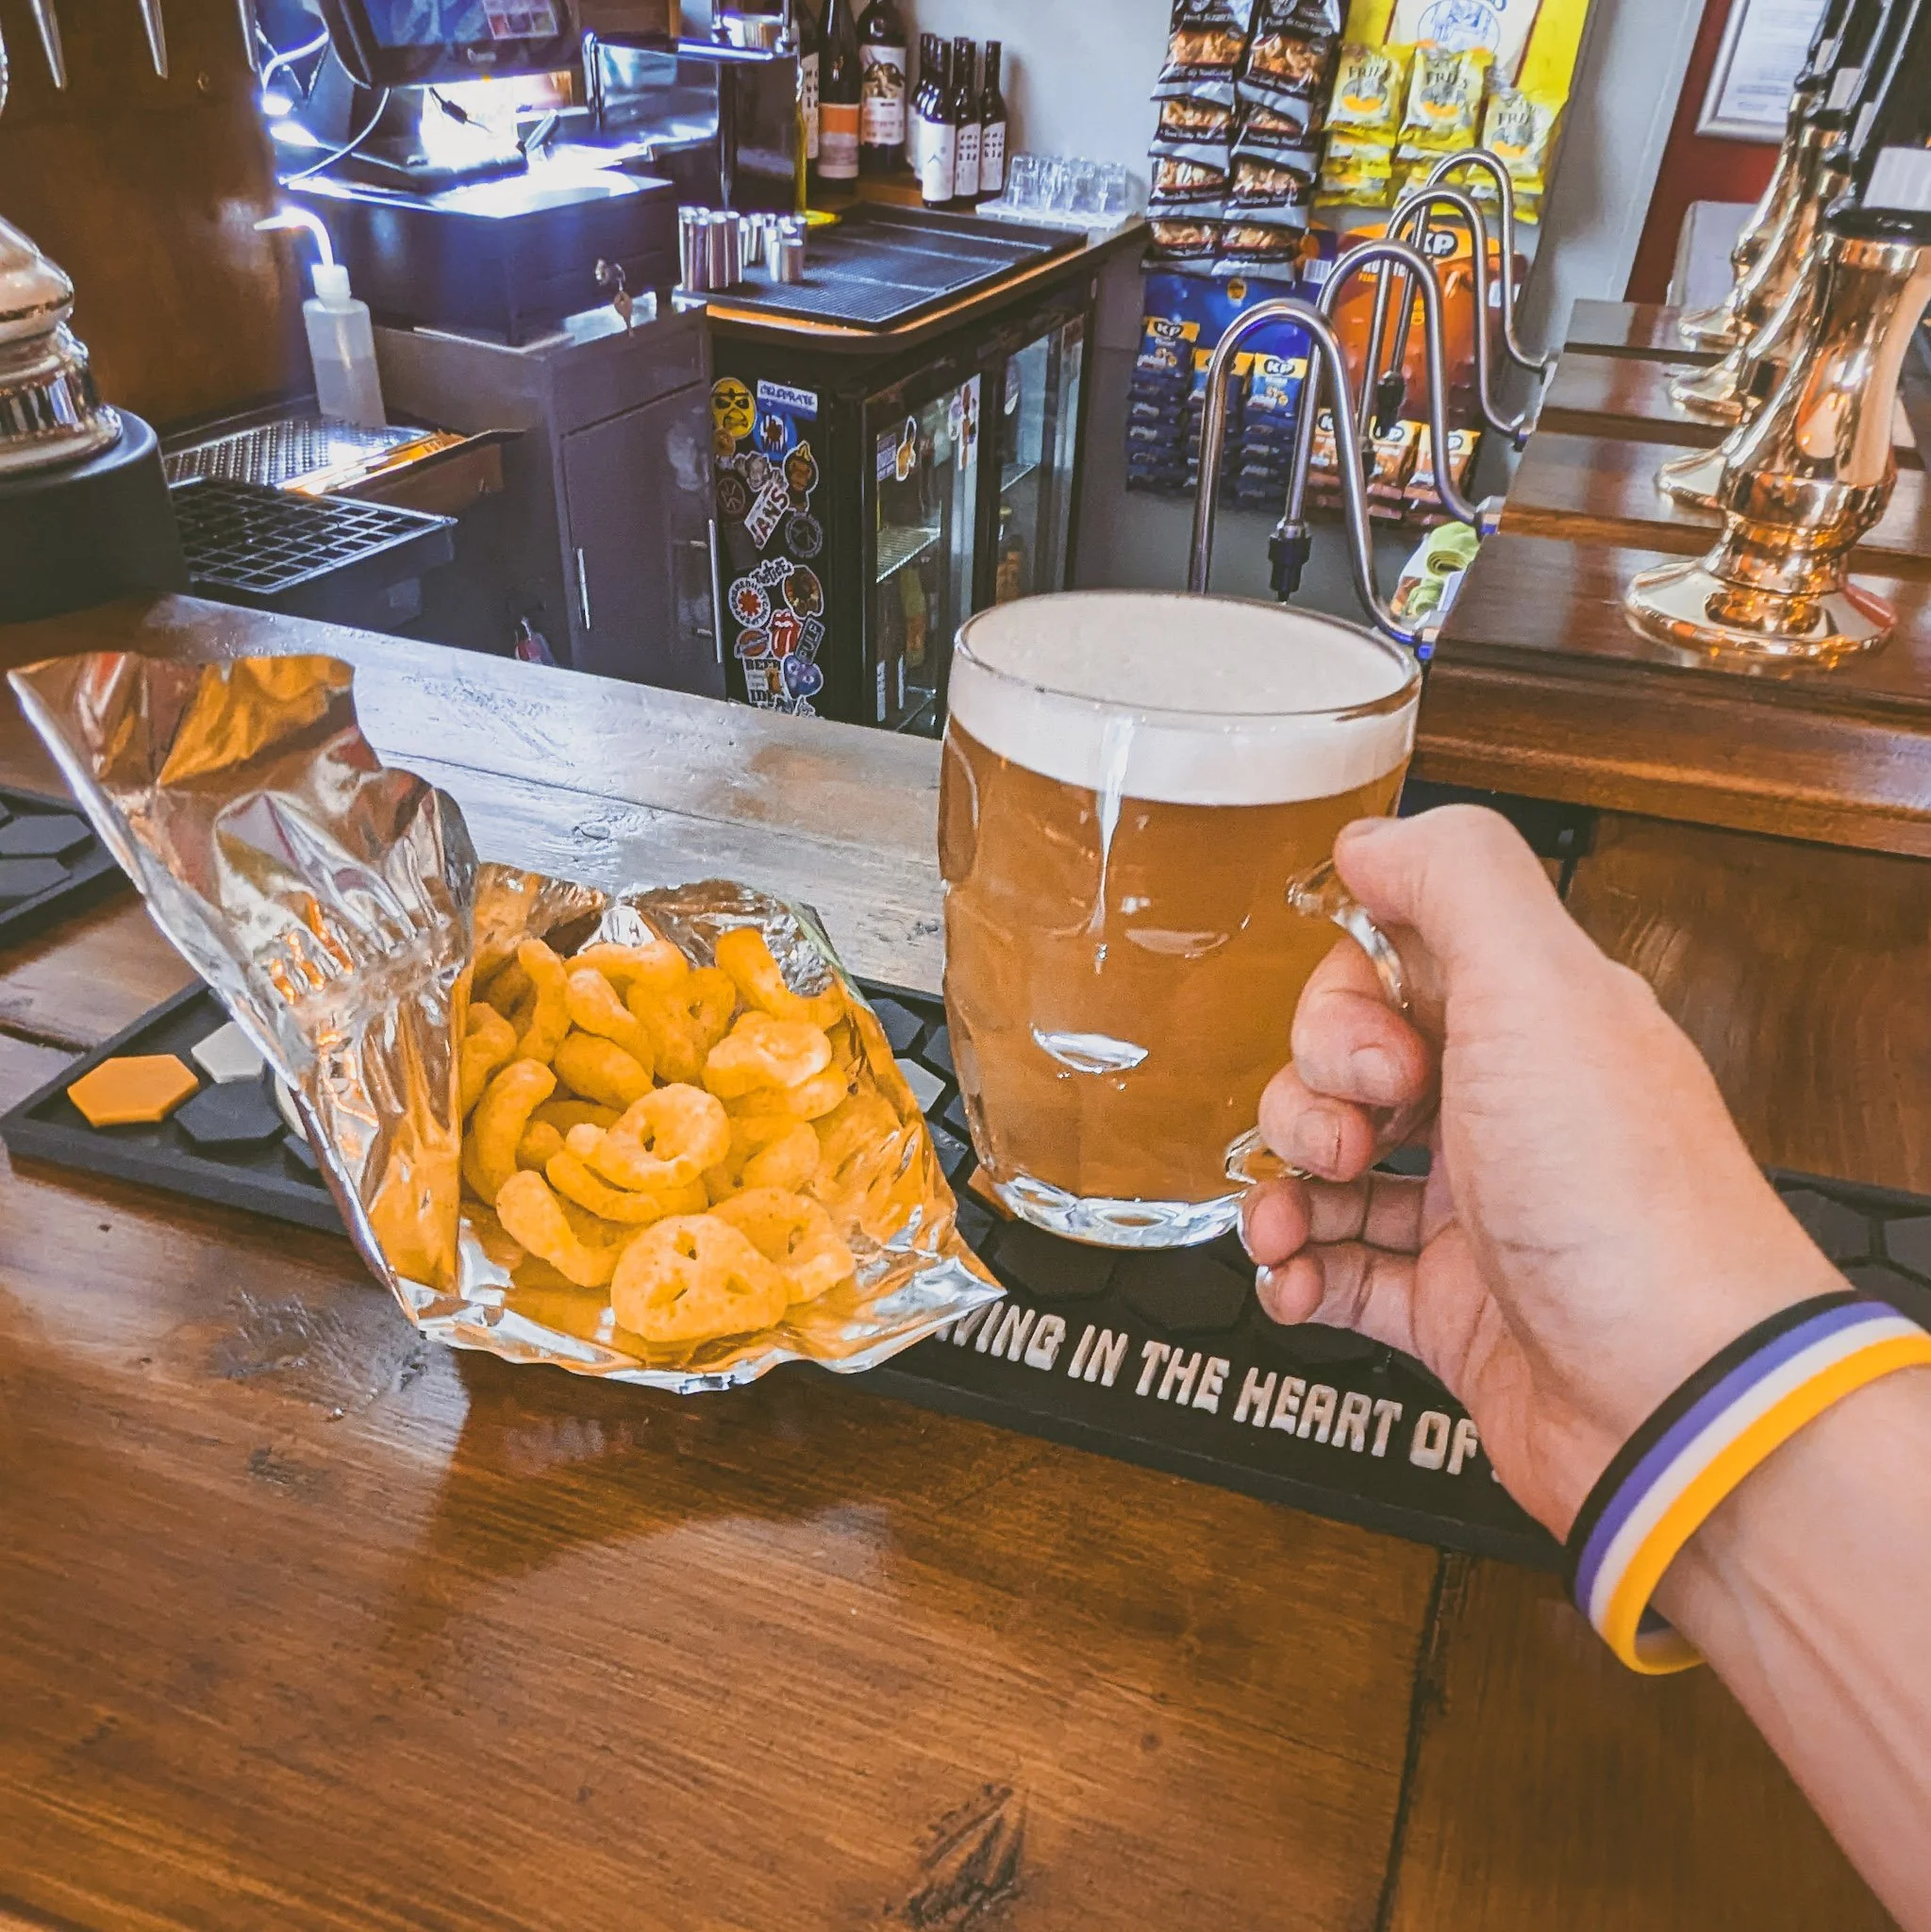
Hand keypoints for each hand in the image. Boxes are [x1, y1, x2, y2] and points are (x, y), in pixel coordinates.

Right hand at [1242, 806, 1843, 1537]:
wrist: (1675, 1397)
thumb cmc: (1626, 1205)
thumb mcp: (1542, 991)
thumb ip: (1457, 880)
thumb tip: (1372, 835)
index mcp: (1536, 1022)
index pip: (1398, 963)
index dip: (1351, 999)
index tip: (1379, 1051)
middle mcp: (1508, 1109)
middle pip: (1348, 1068)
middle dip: (1310, 1097)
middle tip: (1359, 1137)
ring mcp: (1478, 1214)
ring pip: (1334, 1168)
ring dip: (1286, 1185)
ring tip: (1295, 1220)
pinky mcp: (1453, 1311)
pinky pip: (1341, 1273)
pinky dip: (1298, 1272)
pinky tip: (1292, 1279)